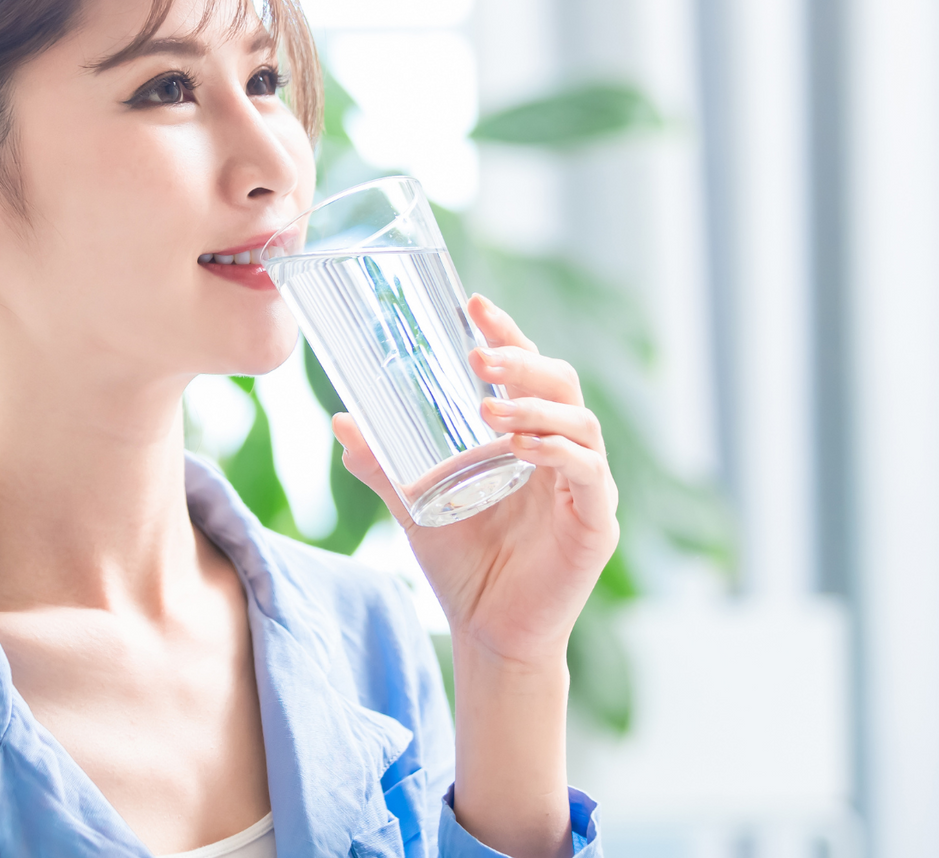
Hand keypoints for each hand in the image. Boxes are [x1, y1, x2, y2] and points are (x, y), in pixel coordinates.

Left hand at [332, 293, 619, 667]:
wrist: (487, 633)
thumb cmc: (463, 564)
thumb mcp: (414, 505)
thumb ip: (383, 465)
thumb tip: (341, 420)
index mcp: (526, 437)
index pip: (527, 372)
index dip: (508, 335)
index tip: (474, 304)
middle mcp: (562, 453)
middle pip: (560, 384)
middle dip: (522, 361)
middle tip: (478, 357)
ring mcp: (585, 486)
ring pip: (580, 422)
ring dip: (534, 407)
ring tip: (490, 408)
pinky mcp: (597, 523)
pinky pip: (589, 474)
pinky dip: (558, 453)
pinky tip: (521, 449)